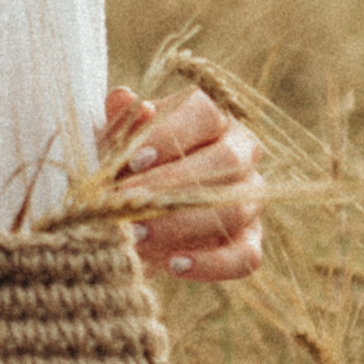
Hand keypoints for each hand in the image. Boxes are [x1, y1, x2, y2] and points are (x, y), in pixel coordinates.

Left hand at [99, 85, 262, 281]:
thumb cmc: (123, 167)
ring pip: (234, 208)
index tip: (133, 159)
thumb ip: (120, 123)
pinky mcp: (249, 241)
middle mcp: (240, 153)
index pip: (207, 113)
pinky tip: (174, 265)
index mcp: (210, 117)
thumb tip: (124, 98)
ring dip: (181, 225)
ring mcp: (249, 199)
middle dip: (171, 184)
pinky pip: (246, 256)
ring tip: (135, 235)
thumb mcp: (113, 143)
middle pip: (226, 161)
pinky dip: (211, 264)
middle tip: (125, 202)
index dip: (171, 134)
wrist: (129, 216)